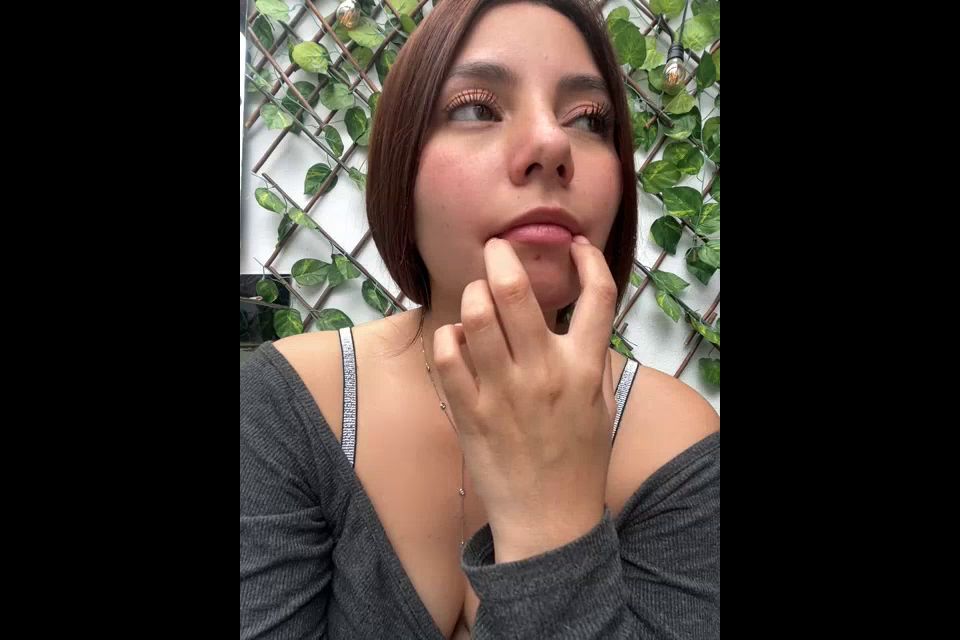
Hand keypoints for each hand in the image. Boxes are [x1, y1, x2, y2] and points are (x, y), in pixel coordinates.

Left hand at [432, 235, 617, 558]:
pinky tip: (457, 338)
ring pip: (476, 317)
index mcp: (585, 368)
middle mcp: (544, 373)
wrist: (549, 519)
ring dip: (473, 294)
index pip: (598, 296)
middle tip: (496, 249)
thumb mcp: (600, 406)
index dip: (588, 260)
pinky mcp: (469, 412)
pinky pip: (448, 357)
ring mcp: (503, 392)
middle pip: (516, 292)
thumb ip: (591, 359)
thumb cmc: (578, 460)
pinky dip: (449, 337)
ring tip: (477, 295)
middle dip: (501, 256)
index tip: (576, 246)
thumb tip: (577, 318)